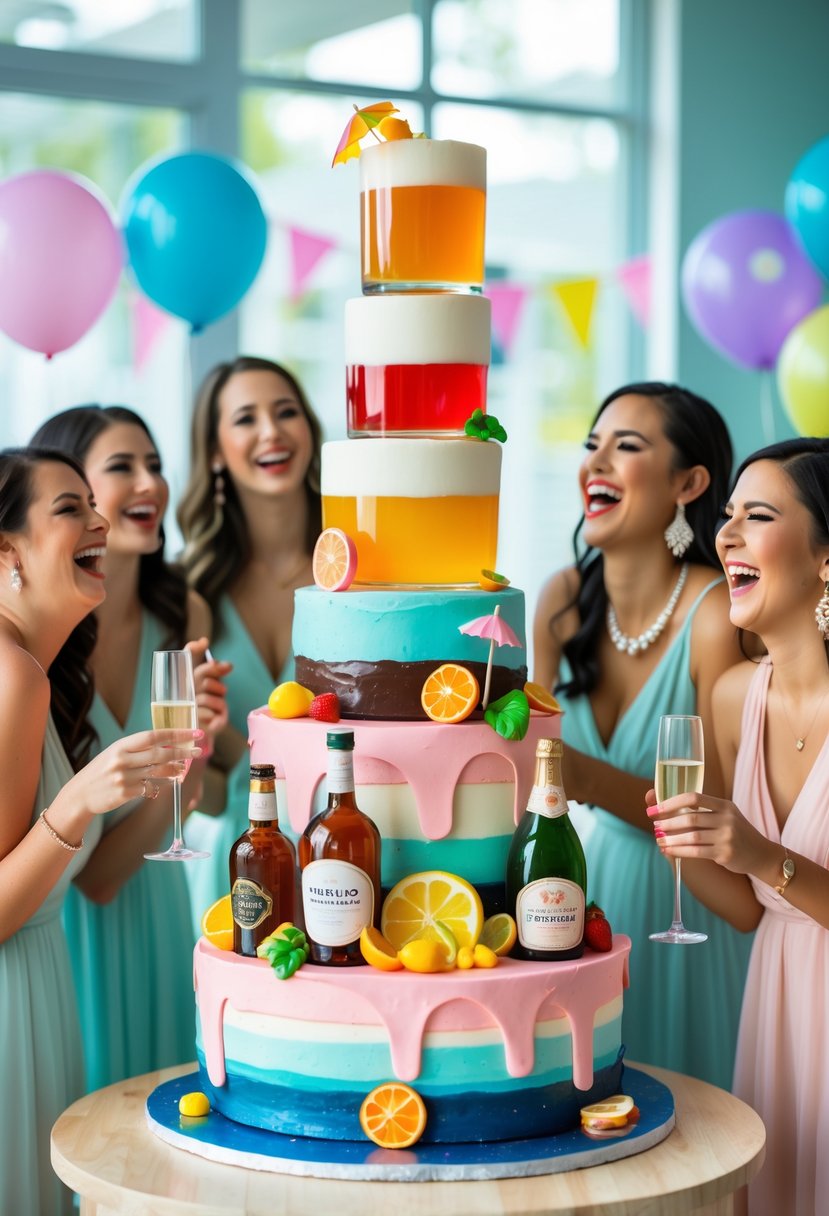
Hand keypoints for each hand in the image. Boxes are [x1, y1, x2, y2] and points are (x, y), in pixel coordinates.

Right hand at [62, 729, 203, 818]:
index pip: (154, 736)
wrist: (79, 795)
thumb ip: (138, 749)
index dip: (176, 733)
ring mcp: (123, 778)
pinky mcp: (125, 794)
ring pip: (158, 772)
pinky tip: (166, 782)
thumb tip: (169, 745)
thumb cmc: (101, 771)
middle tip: (198, 751)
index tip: (194, 732)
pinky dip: (161, 785)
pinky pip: (151, 788)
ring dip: (175, 769)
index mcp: (121, 746)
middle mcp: (122, 760)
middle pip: (160, 754)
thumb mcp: (115, 753)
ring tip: (183, 768)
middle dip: (183, 752)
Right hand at [187, 637, 232, 741]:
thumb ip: (218, 673)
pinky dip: (219, 716)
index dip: (193, 647)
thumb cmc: (208, 706)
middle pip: (201, 674)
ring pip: (207, 696)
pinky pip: (210, 713)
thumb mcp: (215, 688)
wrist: (201, 733)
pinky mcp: (190, 720)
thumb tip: (228, 665)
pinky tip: (216, 719)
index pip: (186, 657)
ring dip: (219, 702)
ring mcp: (184, 703)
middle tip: (223, 691)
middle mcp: (183, 687)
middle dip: (216, 682)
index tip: (204, 642)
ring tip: (219, 707)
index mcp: (187, 677)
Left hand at [647, 788, 773, 876]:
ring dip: (671, 838)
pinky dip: (678, 851)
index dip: (671, 802)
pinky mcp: (725, 854)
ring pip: (691, 836)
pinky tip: (668, 851)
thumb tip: (665, 810)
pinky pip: (696, 851)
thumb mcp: (724, 817)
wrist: (761, 854)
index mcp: (724, 805)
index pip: (694, 797)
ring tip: (659, 839)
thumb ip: (701, 812)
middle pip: (690, 818)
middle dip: (668, 822)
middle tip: (655, 826)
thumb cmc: (735, 833)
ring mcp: (727, 836)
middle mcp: (727, 818)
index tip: (654, 808)